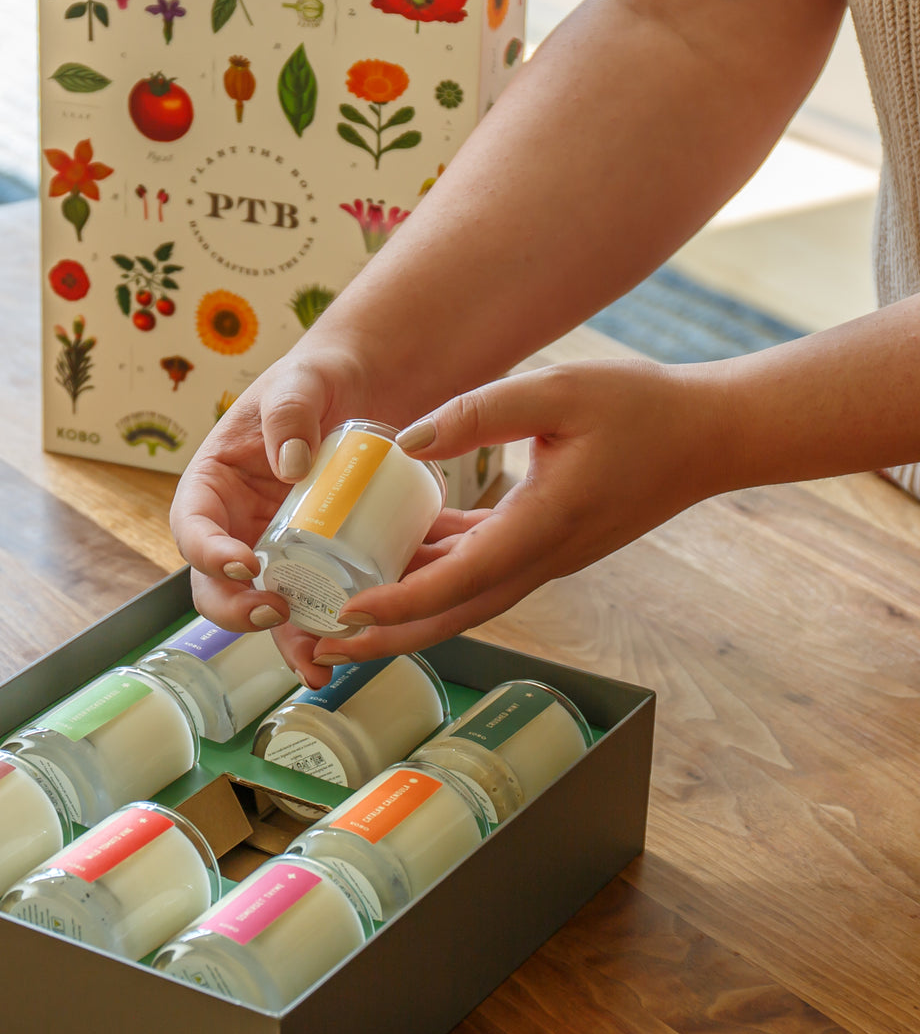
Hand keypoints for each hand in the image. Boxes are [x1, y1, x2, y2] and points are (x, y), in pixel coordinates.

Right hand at [168, 344, 375, 687]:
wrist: (361, 390)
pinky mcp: (313, 563)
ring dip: (281, 639)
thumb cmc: (316, 380)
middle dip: (236, 607)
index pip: (192, 524)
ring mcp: (273, 549)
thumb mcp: (299, 384)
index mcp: (213, 482)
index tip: (241, 562)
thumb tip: (291, 465)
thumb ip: (290, 413)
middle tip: (273, 610)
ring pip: (261, 606)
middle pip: (214, 582)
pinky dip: (318, 633)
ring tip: (313, 663)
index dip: (206, 550)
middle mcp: (235, 524)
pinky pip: (308, 605)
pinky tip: (343, 651)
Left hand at [315, 357, 735, 661]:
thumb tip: (407, 441)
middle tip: (323, 643)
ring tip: (345, 608)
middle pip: (452, 615)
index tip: (346, 614)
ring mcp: (547, 556)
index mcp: (541, 527)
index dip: (397, 604)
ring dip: (408, 610)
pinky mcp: (549, 543)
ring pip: (466, 599)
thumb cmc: (641, 407)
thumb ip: (478, 413)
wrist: (710, 435)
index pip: (456, 581)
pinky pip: (484, 569)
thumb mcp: (558, 390)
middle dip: (387, 636)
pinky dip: (439, 570)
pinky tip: (402, 549)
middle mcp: (541, 557)